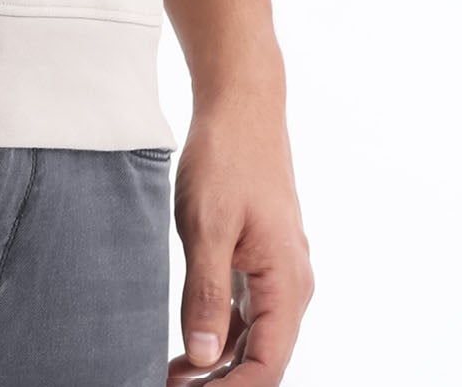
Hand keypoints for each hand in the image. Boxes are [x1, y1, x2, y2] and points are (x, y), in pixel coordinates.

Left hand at [167, 77, 312, 382]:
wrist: (242, 103)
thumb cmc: (226, 157)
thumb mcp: (208, 226)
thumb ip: (207, 295)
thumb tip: (204, 359)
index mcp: (287, 283)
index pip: (267, 366)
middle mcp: (291, 284)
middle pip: (263, 359)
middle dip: (221, 383)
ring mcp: (278, 271)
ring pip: (254, 338)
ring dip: (218, 364)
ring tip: (170, 376)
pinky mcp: (261, 258)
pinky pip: (247, 312)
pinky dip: (220, 334)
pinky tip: (187, 344)